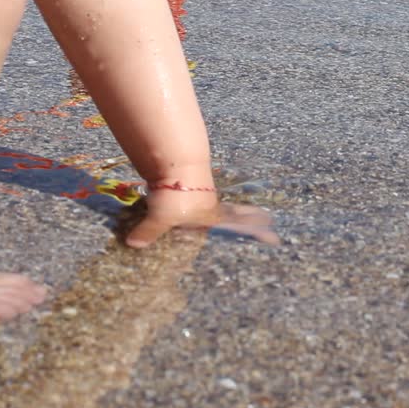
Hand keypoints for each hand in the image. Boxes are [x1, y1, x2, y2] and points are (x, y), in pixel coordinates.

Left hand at [124, 190, 279, 247]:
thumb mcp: (160, 217)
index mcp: (210, 217)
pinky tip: (227, 202)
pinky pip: (211, 197)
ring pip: (228, 205)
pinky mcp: (197, 184)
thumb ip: (148, 232)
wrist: (176, 163)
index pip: (236, 228)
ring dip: (242, 210)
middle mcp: (213, 207)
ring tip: (260, 213)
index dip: (255, 233)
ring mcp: (207, 194)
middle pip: (238, 215)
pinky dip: (224, 203)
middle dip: (253, 220)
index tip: (275, 238)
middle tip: (272, 221)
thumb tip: (133, 244)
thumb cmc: (175, 195)